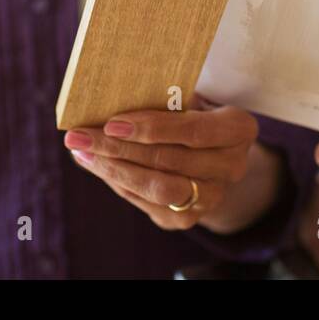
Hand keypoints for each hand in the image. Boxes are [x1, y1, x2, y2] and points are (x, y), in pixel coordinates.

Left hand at [63, 100, 262, 231]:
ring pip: (158, 188)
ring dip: (113, 169)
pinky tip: (95, 164)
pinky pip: (146, 203)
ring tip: (81, 152)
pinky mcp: (188, 219)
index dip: (152, 128)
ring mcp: (212, 198)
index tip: (111, 122)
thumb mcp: (189, 100)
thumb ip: (162, 100)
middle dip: (118, 148)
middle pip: (169, 160)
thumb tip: (106, 101)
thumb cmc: (194, 114)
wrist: (214, 155)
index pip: (194, 131)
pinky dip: (117, 182)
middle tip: (80, 136)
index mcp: (239, 129)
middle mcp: (232, 167)